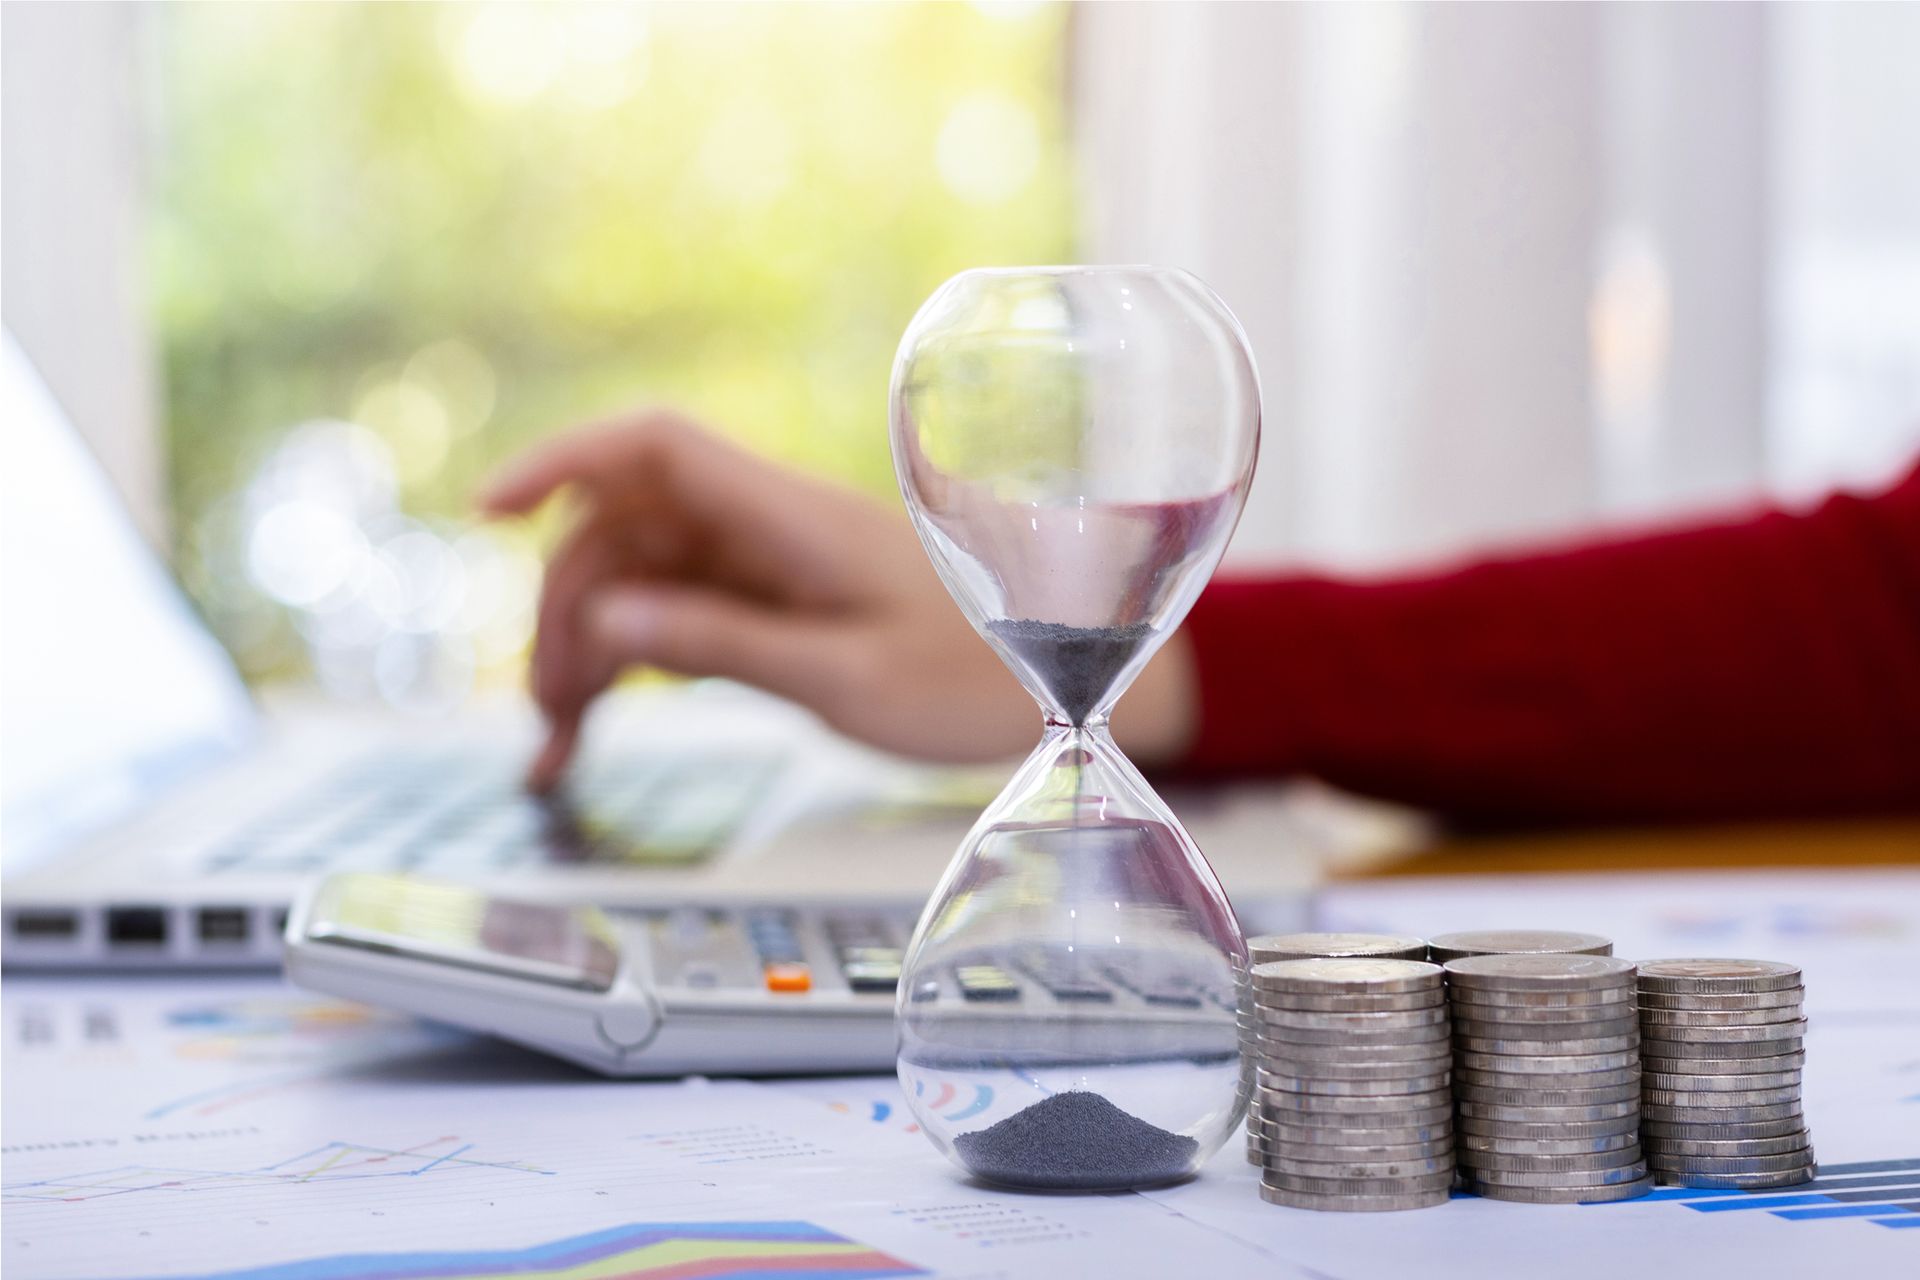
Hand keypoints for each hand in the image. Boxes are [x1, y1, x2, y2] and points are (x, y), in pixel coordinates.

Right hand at [480, 411, 1196, 789]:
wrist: (1064, 686)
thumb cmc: (975, 680)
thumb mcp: (844, 679)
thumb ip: (722, 646)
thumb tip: (604, 623)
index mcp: (789, 519)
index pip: (650, 449)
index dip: (558, 461)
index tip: (484, 512)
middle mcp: (767, 528)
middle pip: (621, 532)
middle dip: (563, 613)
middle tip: (546, 717)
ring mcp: (766, 566)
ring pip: (637, 581)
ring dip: (585, 650)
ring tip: (558, 746)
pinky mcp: (772, 605)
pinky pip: (674, 618)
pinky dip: (628, 665)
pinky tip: (596, 725)